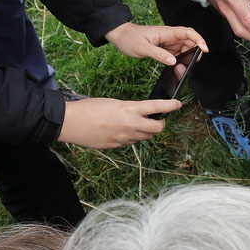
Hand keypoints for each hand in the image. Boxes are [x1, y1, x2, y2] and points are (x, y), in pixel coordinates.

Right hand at [58, 97, 180, 148]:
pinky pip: (131, 142)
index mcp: (129, 109)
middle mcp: (130, 125)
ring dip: (145, 131)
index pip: (157, 107)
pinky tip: (121, 131)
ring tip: (135, 124)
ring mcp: (124, 137)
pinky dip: (132, 137)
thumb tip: (141, 116)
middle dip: (160, 124)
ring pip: (145, 137)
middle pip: (158, 129)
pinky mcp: (118, 146)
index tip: (178, 103)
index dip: (170, 105)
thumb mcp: (113, 103)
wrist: (71, 122)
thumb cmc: (90, 108)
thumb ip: (130, 110)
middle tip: (158, 119)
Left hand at [104, 23, 207, 65]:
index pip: (188, 33)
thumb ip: (159, 55)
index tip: (204, 50)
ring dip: (187, 58)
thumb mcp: (143, 48)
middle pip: (190, 42)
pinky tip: (177, 68)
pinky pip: (177, 54)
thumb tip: (174, 61)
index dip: (199, 40)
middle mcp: (170, 37)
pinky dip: (180, 61)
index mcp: (166, 32)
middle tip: (192, 64)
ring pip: (185, 49)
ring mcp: (168, 43)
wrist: (120, 36)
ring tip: (181, 69)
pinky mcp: (165, 49)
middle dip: (195, 52)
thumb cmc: (129, 38)